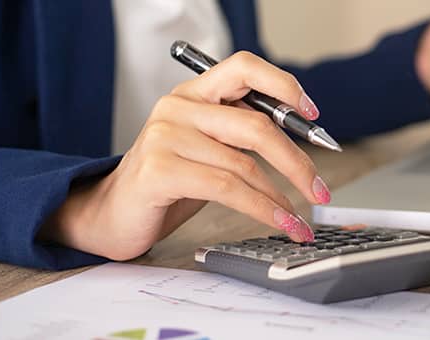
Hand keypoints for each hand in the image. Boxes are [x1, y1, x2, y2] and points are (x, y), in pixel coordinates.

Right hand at [40, 52, 329, 260]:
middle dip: (297, 162)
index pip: (244, 68)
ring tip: (300, 220)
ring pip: (245, 165)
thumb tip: (301, 144)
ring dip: (282, 198)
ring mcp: (166, 137)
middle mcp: (178, 108)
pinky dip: (262, 209)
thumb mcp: (208, 150)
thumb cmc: (167, 183)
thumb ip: (243, 136)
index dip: (283, 85)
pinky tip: (279, 222)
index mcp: (194, 94)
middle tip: (320, 189)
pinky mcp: (160, 170)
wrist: (110, 215)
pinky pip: (228, 189)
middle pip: (257, 125)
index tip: (313, 113)